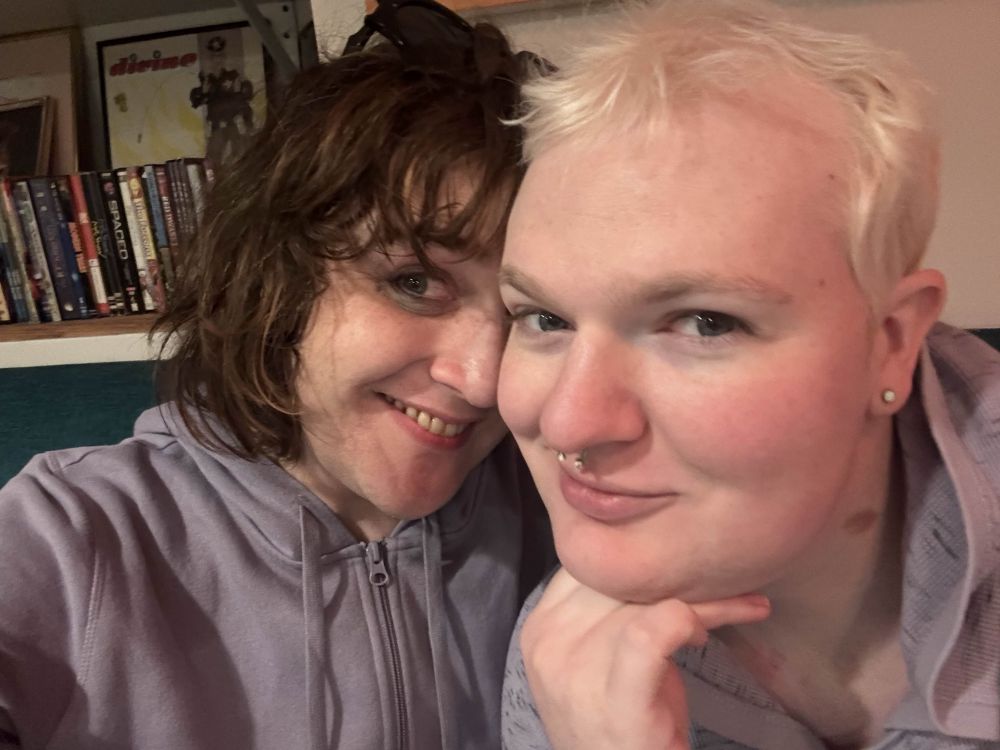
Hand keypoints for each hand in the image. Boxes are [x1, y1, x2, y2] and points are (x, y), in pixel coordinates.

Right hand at [521, 568, 770, 749]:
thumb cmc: (620, 724)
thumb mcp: (598, 657)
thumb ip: (606, 609)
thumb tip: (657, 550)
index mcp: (539, 627)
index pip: (590, 562)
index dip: (642, 559)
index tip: (683, 570)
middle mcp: (547, 646)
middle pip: (621, 579)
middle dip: (680, 576)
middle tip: (730, 584)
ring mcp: (576, 675)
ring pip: (646, 601)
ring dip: (705, 601)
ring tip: (738, 608)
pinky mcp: (616, 702)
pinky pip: (653, 631)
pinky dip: (690, 620)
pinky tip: (703, 637)